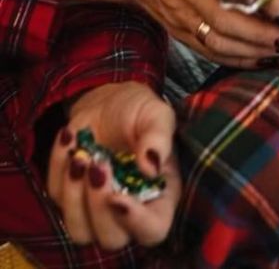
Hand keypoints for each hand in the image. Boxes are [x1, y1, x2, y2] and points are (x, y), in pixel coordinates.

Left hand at [47, 82, 179, 249]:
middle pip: (111, 237)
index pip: (152, 229)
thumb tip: (151, 165)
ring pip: (78, 229)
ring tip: (80, 155)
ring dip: (74, 196)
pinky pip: (56, 196)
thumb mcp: (156, 115)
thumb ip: (158, 138)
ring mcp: (95, 209)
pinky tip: (70, 138)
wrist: (109, 103)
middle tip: (98, 164)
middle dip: (98, 205)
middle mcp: (128, 213)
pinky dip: (58, 167)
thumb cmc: (140, 113)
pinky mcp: (69, 196)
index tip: (118, 197)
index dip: (136, 223)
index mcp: (159, 198)